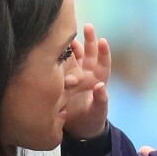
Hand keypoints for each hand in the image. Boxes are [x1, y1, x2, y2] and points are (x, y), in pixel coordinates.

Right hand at [64, 23, 110, 138]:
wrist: (77, 128)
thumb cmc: (92, 120)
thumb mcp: (98, 111)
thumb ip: (101, 100)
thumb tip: (101, 86)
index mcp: (98, 81)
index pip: (103, 64)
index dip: (104, 53)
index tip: (103, 41)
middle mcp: (87, 75)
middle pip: (90, 54)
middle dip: (89, 40)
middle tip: (88, 26)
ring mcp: (74, 75)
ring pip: (75, 57)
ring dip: (73, 46)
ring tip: (68, 35)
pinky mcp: (62, 78)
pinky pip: (61, 64)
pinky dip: (59, 56)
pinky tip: (53, 48)